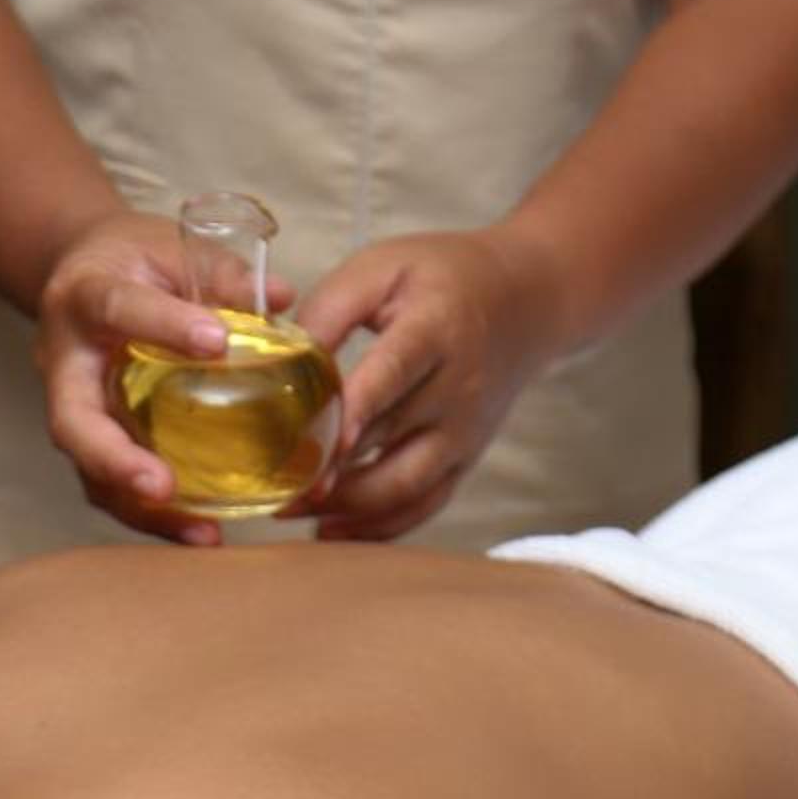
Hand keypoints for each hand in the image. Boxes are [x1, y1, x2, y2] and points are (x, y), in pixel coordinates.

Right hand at [34, 210, 292, 545]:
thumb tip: (282, 298)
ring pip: (89, 469)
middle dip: (114, 460)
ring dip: (140, 509)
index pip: (117, 309)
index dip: (162, 324)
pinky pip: (112, 486)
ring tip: (199, 532)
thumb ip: (224, 272)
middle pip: (73, 422)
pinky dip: (154, 517)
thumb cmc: (136, 258)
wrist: (85, 270)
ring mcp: (72, 406)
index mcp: (84, 296)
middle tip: (161, 487)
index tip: (215, 342)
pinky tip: (202, 533)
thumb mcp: (176, 246)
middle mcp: (63, 360)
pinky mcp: (91, 440)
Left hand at [287, 228, 558, 543]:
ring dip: (348, 508)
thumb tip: (276, 363)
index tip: (315, 442)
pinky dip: (378, 527)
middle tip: (272, 485)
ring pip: (407, 486)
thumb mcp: (382, 268)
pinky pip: (424, 506)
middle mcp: (458, 389)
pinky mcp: (466, 459)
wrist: (525, 300)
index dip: (356, 410)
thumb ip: (328, 310)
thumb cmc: (440, 278)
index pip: (394, 372)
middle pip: (392, 441)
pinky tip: (332, 530)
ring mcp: (466, 432)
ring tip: (293, 512)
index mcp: (436, 329)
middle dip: (330, 471)